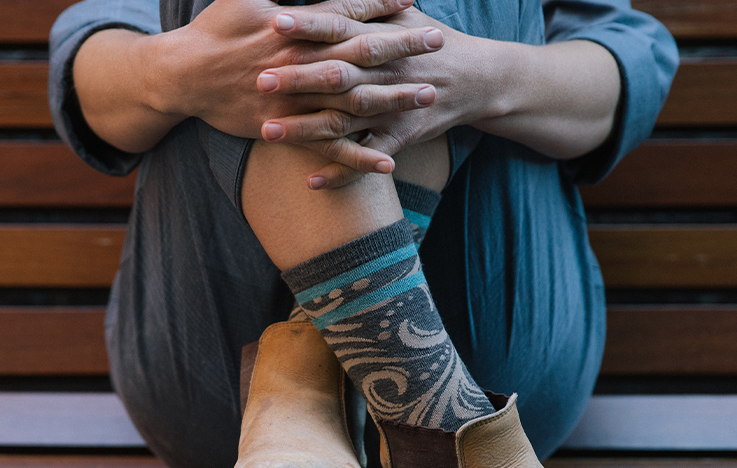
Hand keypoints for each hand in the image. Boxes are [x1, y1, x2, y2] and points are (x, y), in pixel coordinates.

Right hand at [151, 0, 443, 172]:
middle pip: (362, 54)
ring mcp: (298, 100)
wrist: (182, 76)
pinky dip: (358, 158)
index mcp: (295, 27)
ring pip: (354, 102)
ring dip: (394, 100)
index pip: (347, 11)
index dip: (381, 4)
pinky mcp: (288, 130)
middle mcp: (303, 63)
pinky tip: (388, 164)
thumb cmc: (214, 29)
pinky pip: (329, 148)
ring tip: (429, 96)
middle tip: (438, 41)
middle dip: (403, 47)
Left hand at [257, 8, 484, 187]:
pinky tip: (311, 180)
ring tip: (267, 133)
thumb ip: (364, 3)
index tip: (275, 22)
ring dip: (305, 129)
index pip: (338, 28)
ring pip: (342, 121)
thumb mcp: (401, 14)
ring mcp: (389, 109)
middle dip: (296, 79)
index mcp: (378, 40)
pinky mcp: (397, 138)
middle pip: (334, 76)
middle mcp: (382, 75)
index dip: (308, 25)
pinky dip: (341, 172)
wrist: (477, 79)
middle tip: (260, 80)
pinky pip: (365, 159)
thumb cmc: (428, 42)